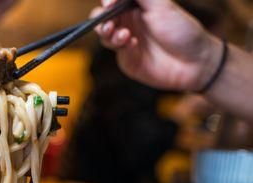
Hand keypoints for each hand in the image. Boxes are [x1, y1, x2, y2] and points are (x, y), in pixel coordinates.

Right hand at [92, 0, 222, 90]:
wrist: (194, 63)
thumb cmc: (183, 31)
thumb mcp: (163, 6)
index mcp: (137, 7)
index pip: (113, 1)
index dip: (108, 1)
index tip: (110, 3)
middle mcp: (130, 22)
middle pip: (103, 18)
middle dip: (101, 19)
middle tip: (109, 24)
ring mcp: (127, 41)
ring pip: (105, 35)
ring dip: (109, 33)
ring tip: (124, 35)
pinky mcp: (127, 59)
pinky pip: (115, 51)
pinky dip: (121, 46)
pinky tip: (133, 44)